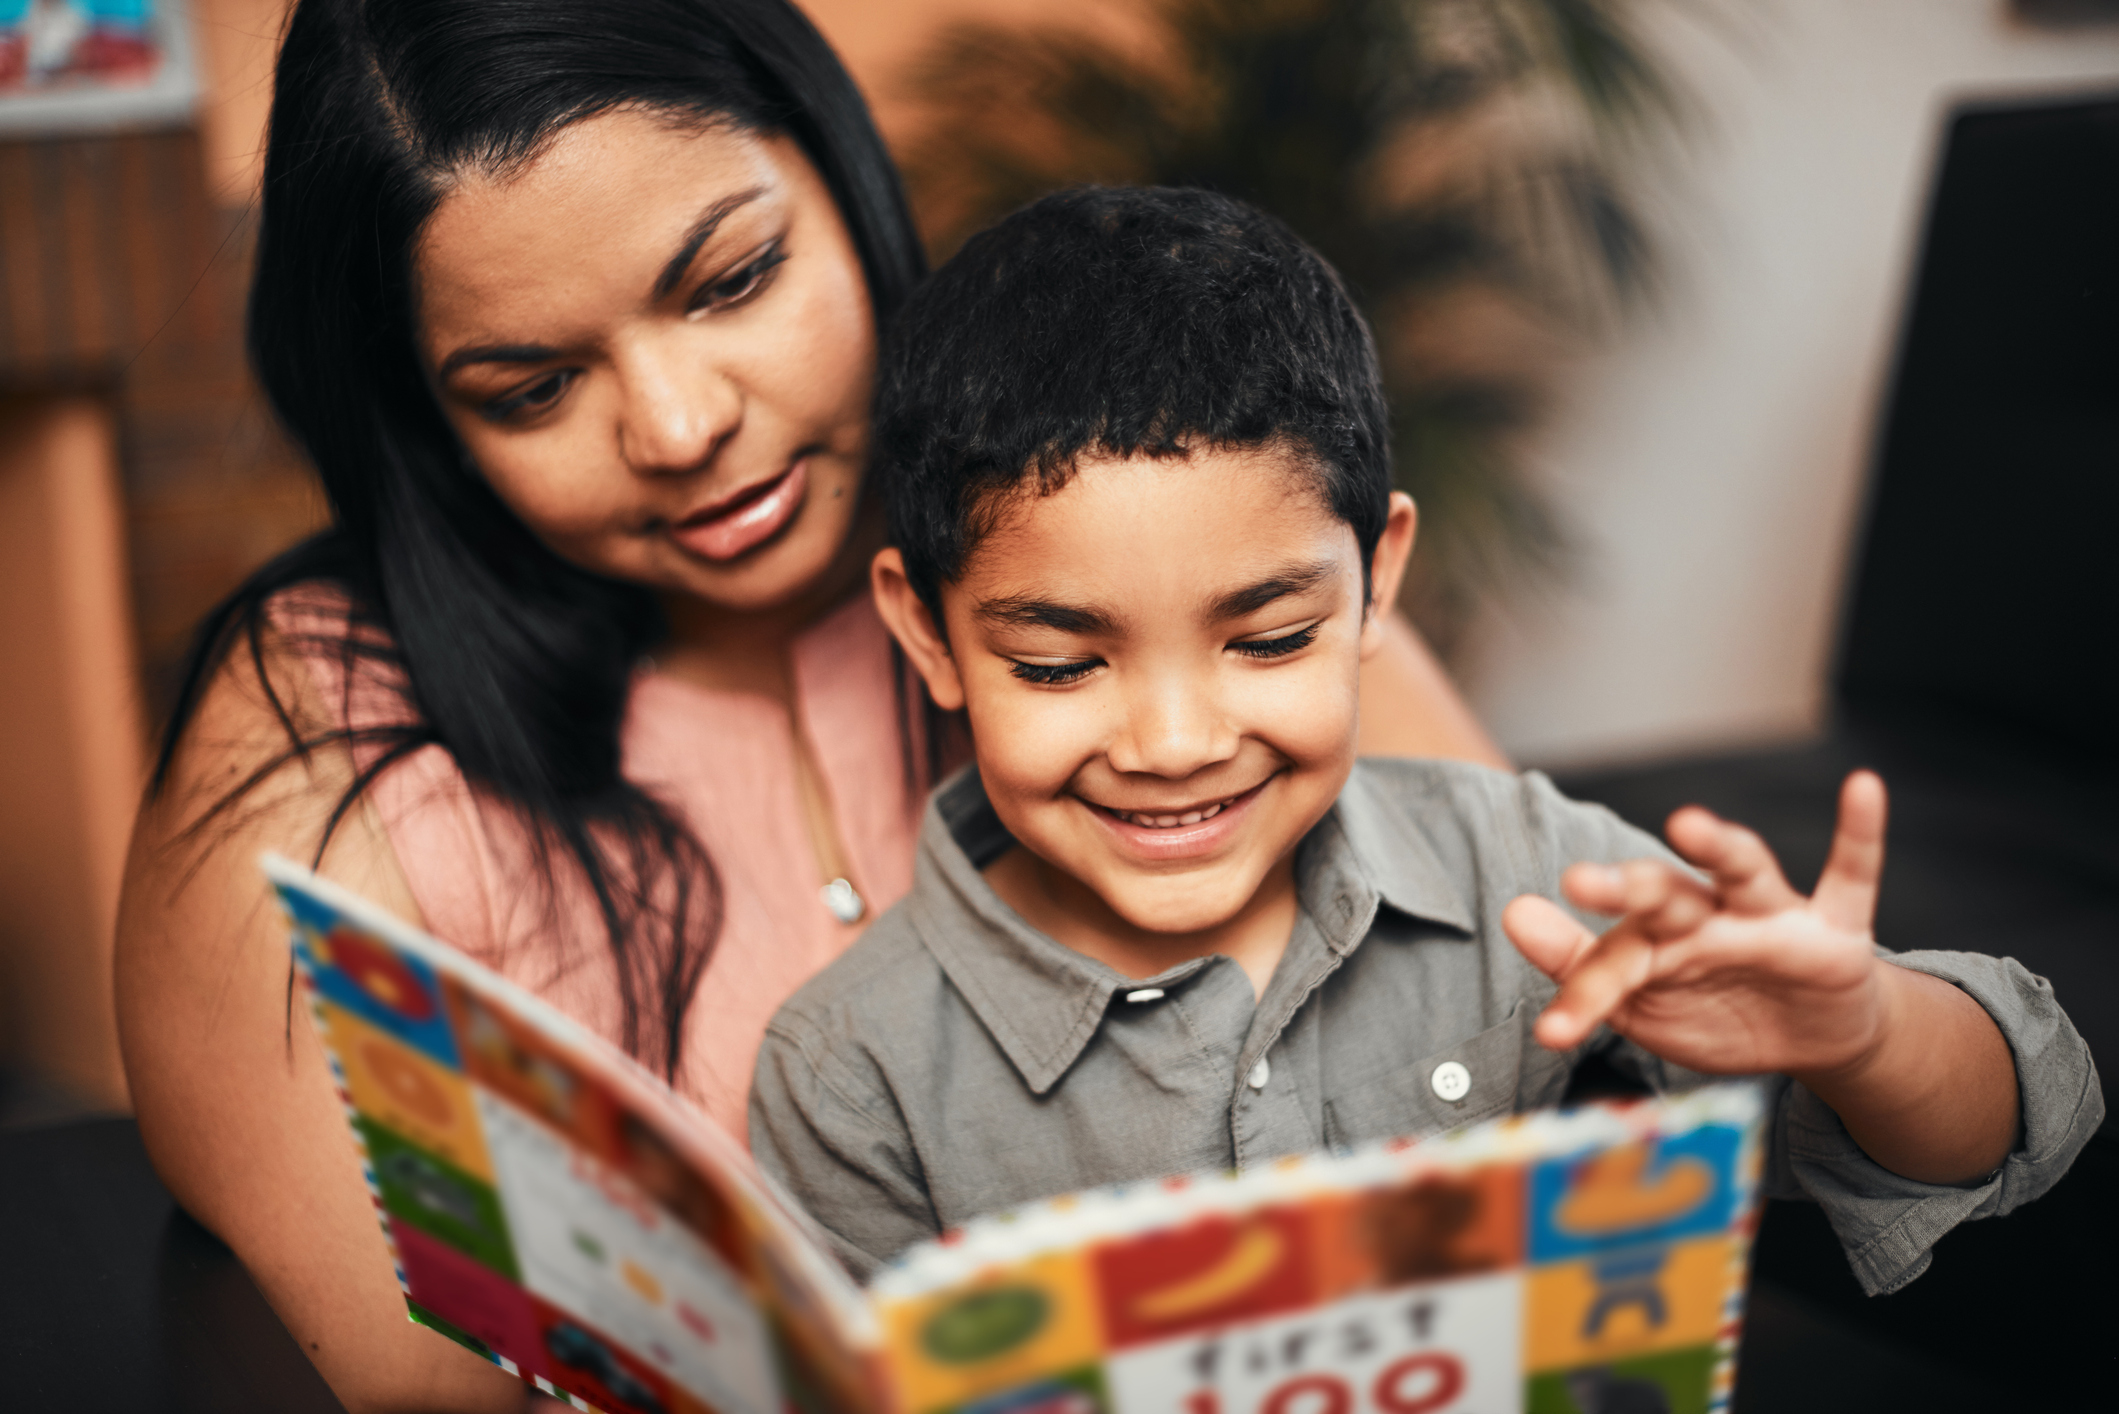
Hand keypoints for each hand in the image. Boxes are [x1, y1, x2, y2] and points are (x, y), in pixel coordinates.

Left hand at [1503, 771, 1890, 1078]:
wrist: (1812, 1037)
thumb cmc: (1715, 1008)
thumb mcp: (1646, 1002)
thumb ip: (1581, 966)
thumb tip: (1512, 913)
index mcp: (1660, 937)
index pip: (1618, 957)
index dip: (1586, 993)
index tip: (1552, 1030)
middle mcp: (1711, 914)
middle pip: (1667, 894)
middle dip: (1628, 889)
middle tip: (1583, 881)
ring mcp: (1775, 916)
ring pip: (1745, 872)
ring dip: (1721, 847)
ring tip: (1688, 824)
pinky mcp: (1837, 929)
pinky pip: (1852, 873)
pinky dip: (1860, 832)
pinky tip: (1863, 788)